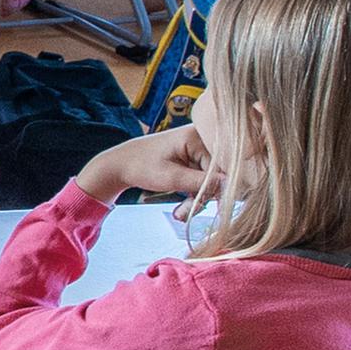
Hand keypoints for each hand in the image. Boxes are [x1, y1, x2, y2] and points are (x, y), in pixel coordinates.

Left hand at [75, 125, 212, 204]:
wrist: (122, 165)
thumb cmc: (142, 166)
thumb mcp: (171, 178)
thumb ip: (201, 182)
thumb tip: (229, 186)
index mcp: (197, 135)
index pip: (220, 165)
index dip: (216, 189)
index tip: (206, 206)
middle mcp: (202, 139)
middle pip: (217, 174)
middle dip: (203, 197)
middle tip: (184, 213)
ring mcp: (199, 150)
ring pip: (211, 181)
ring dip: (197, 200)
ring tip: (179, 214)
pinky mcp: (195, 160)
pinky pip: (203, 181)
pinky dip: (194, 195)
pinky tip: (181, 208)